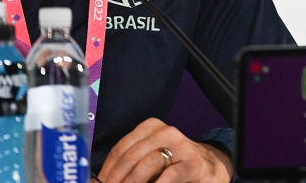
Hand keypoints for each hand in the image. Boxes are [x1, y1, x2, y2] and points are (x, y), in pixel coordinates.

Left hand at [97, 118, 230, 182]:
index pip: (121, 148)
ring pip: (149, 163)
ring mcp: (181, 146)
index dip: (107, 170)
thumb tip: (96, 182)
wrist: (209, 167)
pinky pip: (171, 175)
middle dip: (117, 178)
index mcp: (151, 128)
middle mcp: (166, 132)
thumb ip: (127, 169)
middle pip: (132, 156)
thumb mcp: (149, 161)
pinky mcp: (193, 163)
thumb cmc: (173, 165)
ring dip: (133, 182)